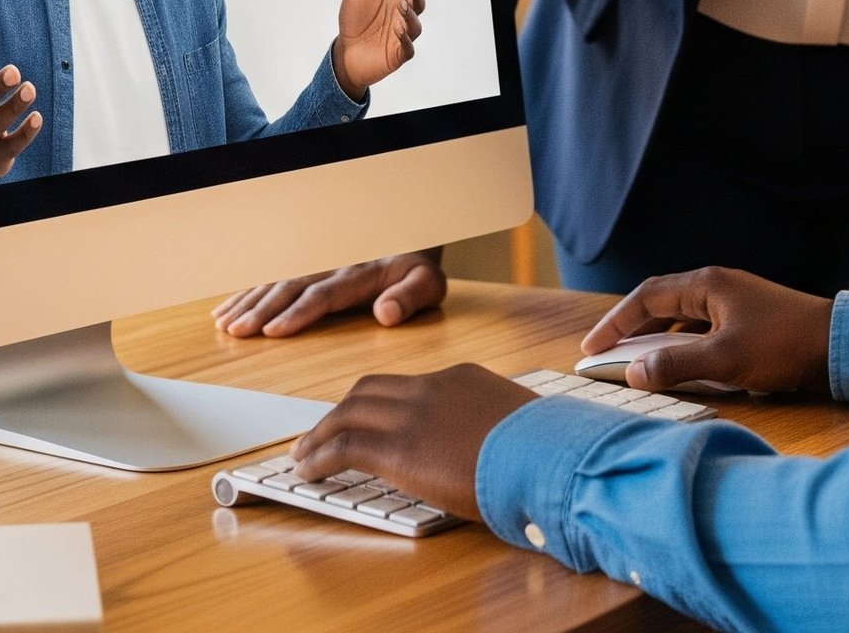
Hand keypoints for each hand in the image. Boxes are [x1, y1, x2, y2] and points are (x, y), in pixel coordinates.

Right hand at [212, 251, 446, 336]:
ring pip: (277, 280)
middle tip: (236, 330)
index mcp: (360, 274)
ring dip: (249, 300)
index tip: (273, 331)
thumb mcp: (428, 283)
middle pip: (292, 286)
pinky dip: (248, 291)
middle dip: (262, 308)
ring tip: (224, 323)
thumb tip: (386, 313)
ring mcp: (317, 262)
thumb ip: (410, 297)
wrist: (412, 231)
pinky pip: (273, 275)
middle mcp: (332, 265)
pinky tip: (226, 309)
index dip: (298, 312)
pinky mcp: (308, 264)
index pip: (324, 294)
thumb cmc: (417, 268)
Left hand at [291, 364, 534, 519]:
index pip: (407, 385)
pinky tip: (309, 471)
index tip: (366, 421)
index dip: (378, 404)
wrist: (544, 451)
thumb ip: (493, 426)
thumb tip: (493, 447)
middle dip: (340, 411)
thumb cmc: (544, 445)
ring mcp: (414, 414)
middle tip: (321, 433)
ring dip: (321, 433)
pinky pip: (345, 446)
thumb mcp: (517, 423)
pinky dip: (320, 456)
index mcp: (461, 378)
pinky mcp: (400, 448)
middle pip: (369, 389)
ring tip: (304, 454)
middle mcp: (432, 387)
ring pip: (349, 411)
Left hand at [334, 0, 433, 98]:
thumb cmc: (353, 20)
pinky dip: (405, 39)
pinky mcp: (399, 53)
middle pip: (418, 1)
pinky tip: (398, 30)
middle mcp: (402, 12)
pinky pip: (408, 46)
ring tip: (400, 6)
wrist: (344, 52)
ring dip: (410, 14)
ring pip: (415, 24)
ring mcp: (403, 33)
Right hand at [579, 267, 833, 395]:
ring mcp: (733, 299)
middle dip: (630, 326)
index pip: (647, 296)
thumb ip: (676, 366)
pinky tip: (679, 365)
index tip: (591, 346)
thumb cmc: (783, 347)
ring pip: (681, 314)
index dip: (615, 322)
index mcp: (707, 284)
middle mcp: (717, 284)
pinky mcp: (746, 318)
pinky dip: (679, 343)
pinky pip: (699, 326)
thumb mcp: (725, 361)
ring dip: (655, 335)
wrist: (839, 344)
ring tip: (634, 360)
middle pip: (661, 300)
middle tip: (603, 353)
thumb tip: (632, 372)